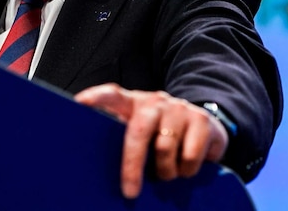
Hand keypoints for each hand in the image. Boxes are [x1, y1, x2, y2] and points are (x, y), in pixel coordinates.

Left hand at [74, 83, 228, 198]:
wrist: (207, 126)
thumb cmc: (162, 136)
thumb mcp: (142, 134)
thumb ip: (124, 140)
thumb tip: (93, 170)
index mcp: (134, 103)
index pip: (113, 94)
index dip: (97, 97)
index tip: (80, 104)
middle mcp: (156, 102)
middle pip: (139, 130)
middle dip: (132, 164)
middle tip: (130, 192)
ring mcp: (179, 108)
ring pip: (165, 148)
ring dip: (165, 171)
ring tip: (167, 174)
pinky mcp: (201, 119)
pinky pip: (190, 155)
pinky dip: (187, 170)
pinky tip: (186, 167)